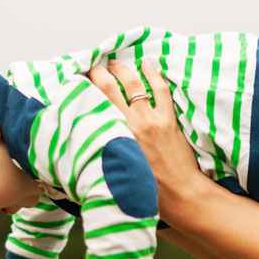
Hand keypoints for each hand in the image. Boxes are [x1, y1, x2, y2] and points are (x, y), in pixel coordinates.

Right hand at [87, 61, 207, 214]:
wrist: (178, 194)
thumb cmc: (146, 189)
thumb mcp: (114, 170)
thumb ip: (102, 151)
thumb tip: (87, 142)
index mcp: (113, 138)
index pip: (93, 104)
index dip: (84, 89)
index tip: (79, 83)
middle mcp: (130, 125)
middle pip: (109, 89)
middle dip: (100, 74)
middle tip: (95, 69)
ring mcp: (151, 120)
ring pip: (134, 85)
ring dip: (123, 70)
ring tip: (115, 64)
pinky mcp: (168, 120)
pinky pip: (160, 90)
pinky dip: (153, 74)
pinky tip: (146, 64)